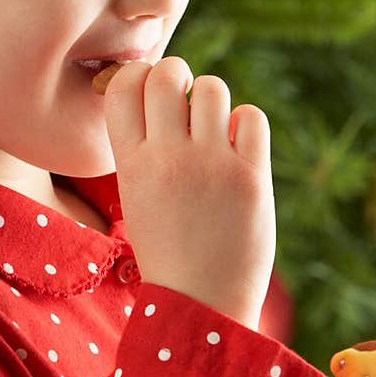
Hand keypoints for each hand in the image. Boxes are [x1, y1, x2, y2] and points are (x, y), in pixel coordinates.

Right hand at [103, 58, 275, 328]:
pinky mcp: (251, 177)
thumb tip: (161, 92)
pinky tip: (238, 148)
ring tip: (213, 129)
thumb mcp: (136, 196)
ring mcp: (211, 166)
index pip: (124, 86)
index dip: (139, 76)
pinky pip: (251, 117)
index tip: (150, 93)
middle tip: (184, 102)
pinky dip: (245, 124)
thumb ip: (144, 147)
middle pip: (168, 74)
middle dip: (177, 76)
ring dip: (213, 100)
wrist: (201, 302)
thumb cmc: (168, 248)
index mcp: (131, 164)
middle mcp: (168, 158)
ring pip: (213, 88)